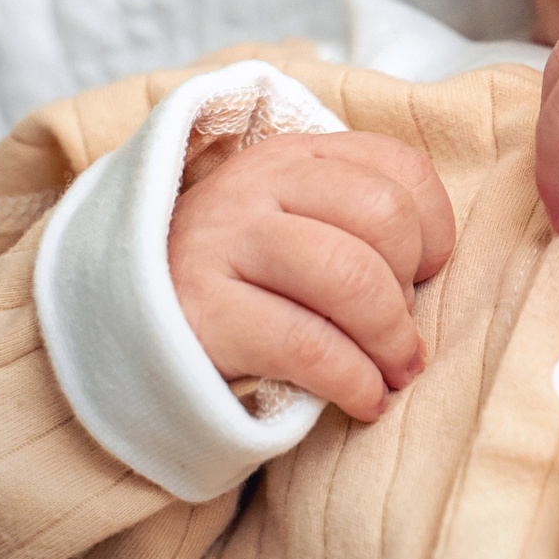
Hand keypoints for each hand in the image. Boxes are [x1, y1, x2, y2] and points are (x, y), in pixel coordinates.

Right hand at [168, 132, 455, 421]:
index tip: (424, 276)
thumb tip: (436, 268)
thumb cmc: (238, 286)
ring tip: (393, 373)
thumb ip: (356, 223)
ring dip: (391, 339)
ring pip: (351, 277)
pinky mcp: (200, 313)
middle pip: (385, 218)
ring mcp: (221, 244)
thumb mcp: (293, 229)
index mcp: (290, 157)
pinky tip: (363, 401)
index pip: (400, 167)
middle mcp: (254, 187)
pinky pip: (310, 346)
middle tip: (402, 338)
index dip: (435, 228)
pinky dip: (355, 381)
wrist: (122, 333)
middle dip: (410, 290)